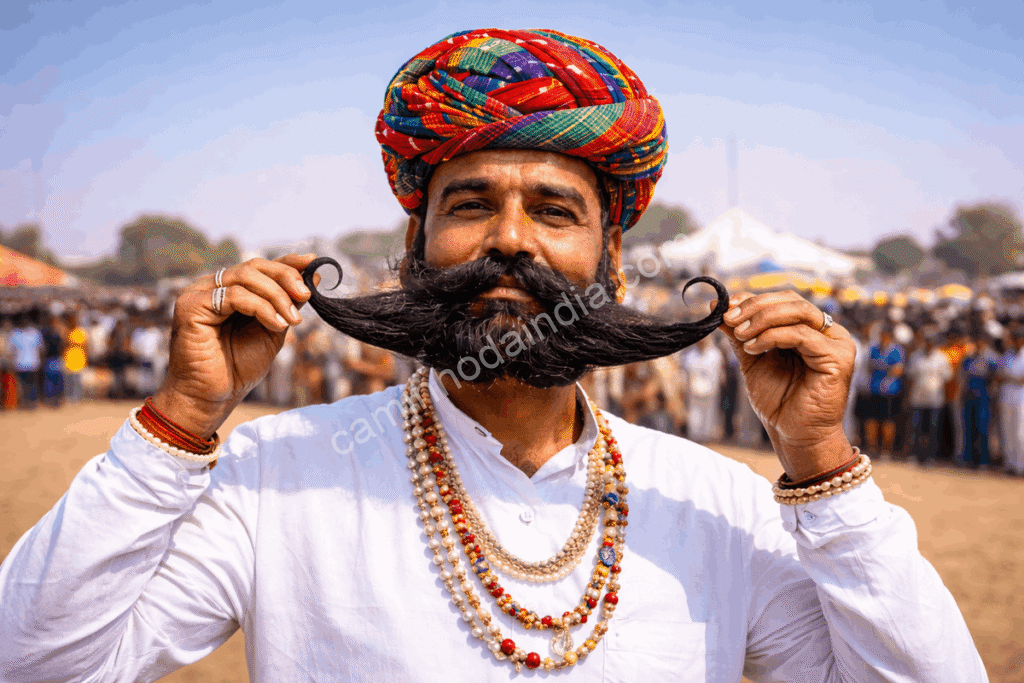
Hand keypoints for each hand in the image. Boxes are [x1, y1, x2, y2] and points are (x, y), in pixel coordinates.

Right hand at [152, 253, 318, 437]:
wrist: (211, 397)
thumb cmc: (238, 368)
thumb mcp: (272, 330)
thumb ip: (287, 304)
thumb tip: (314, 276)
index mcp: (229, 291)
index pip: (260, 268)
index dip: (287, 262)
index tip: (314, 262)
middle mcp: (212, 287)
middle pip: (254, 266)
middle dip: (285, 278)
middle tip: (306, 296)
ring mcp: (198, 293)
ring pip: (245, 276)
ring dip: (277, 296)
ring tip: (292, 320)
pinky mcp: (190, 305)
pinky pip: (234, 295)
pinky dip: (261, 307)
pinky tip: (276, 324)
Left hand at [719, 291, 856, 480]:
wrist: (793, 435)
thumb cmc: (778, 401)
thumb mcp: (753, 359)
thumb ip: (740, 334)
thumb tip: (717, 307)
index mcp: (810, 330)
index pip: (784, 301)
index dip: (754, 299)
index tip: (725, 306)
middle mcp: (827, 333)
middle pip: (792, 301)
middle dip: (755, 307)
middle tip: (729, 318)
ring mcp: (836, 344)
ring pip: (798, 312)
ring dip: (761, 319)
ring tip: (739, 334)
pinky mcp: (838, 358)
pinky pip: (801, 335)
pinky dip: (772, 337)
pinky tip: (753, 347)